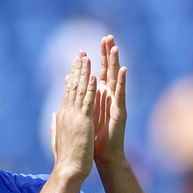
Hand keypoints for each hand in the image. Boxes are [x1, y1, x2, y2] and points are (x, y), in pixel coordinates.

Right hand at [50, 51, 98, 180]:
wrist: (68, 170)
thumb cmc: (65, 157)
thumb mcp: (57, 137)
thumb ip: (55, 124)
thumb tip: (53, 115)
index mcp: (62, 115)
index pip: (67, 91)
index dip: (72, 75)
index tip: (75, 63)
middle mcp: (66, 112)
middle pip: (72, 86)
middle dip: (77, 68)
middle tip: (81, 52)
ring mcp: (74, 116)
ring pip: (80, 90)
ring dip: (84, 72)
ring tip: (87, 57)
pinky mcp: (83, 122)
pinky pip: (88, 102)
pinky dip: (91, 88)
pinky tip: (94, 76)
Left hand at [92, 35, 127, 167]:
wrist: (103, 155)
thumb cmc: (94, 136)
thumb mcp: (84, 111)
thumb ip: (79, 94)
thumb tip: (68, 79)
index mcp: (100, 96)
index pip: (99, 72)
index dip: (98, 57)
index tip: (97, 41)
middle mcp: (110, 97)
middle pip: (109, 71)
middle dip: (108, 54)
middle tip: (108, 37)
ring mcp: (116, 103)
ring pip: (116, 79)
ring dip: (116, 63)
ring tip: (116, 47)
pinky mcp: (120, 112)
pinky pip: (121, 95)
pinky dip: (123, 82)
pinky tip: (124, 70)